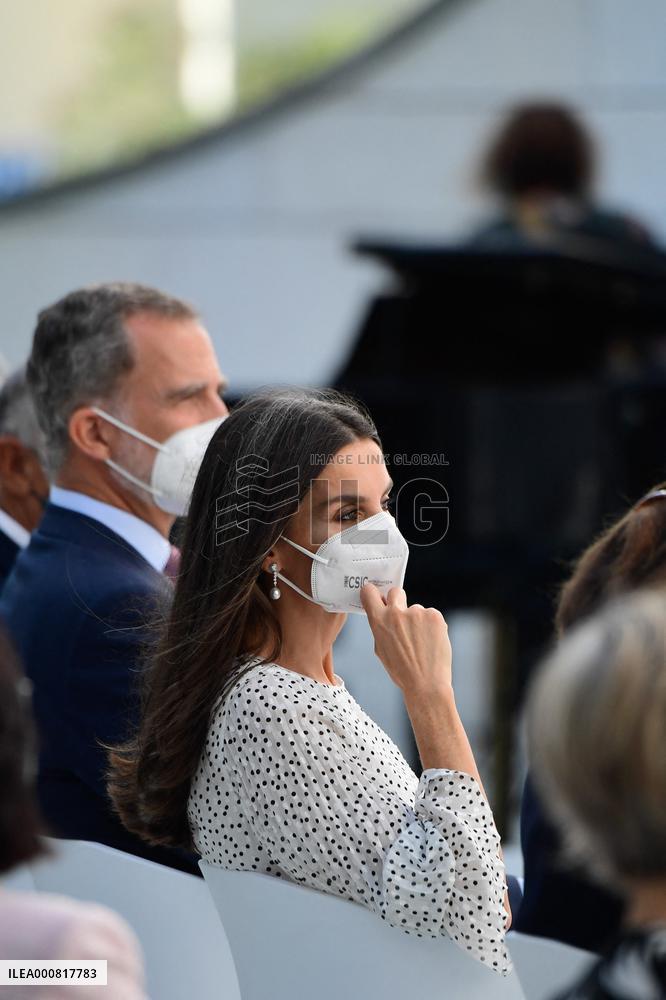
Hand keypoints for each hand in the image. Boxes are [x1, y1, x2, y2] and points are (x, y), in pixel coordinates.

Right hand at [360, 584, 451, 698]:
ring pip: (417, 610)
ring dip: (419, 621)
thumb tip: (382, 613)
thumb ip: (381, 628)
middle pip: (395, 592)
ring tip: (421, 644)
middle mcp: (396, 613)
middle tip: (403, 619)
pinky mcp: (435, 616)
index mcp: (379, 621)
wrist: (426, 683)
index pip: (369, 592)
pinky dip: (432, 626)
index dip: (372, 592)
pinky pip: (431, 616)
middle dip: (398, 601)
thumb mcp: (381, 649)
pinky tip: (431, 642)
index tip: (375, 595)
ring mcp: (417, 612)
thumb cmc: (401, 670)